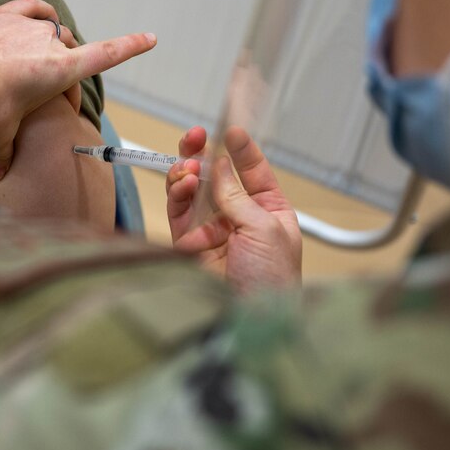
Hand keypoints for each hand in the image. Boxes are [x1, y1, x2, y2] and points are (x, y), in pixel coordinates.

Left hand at [0, 0, 155, 179]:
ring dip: (52, 46)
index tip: (151, 38)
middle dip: (67, 78)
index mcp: (59, 70)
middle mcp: (48, 42)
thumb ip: (3, 153)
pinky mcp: (1, 14)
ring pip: (52, 31)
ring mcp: (24, 24)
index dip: (130, 47)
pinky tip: (38, 18)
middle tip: (51, 102)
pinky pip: (31, 7)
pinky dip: (38, 13)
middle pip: (72, 55)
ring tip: (36, 65)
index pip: (105, 55)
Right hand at [166, 126, 300, 291]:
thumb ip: (237, 196)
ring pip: (193, 191)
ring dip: (188, 173)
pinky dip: (178, 194)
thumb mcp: (263, 230)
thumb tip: (220, 165)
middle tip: (195, 136)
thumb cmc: (271, 281)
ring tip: (189, 168)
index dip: (242, 150)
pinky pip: (179, 211)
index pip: (254, 173)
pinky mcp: (189, 245)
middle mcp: (239, 218)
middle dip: (204, 154)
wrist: (246, 321)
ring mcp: (213, 231)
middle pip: (217, 177)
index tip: (231, 129)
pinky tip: (184, 185)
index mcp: (269, 212)